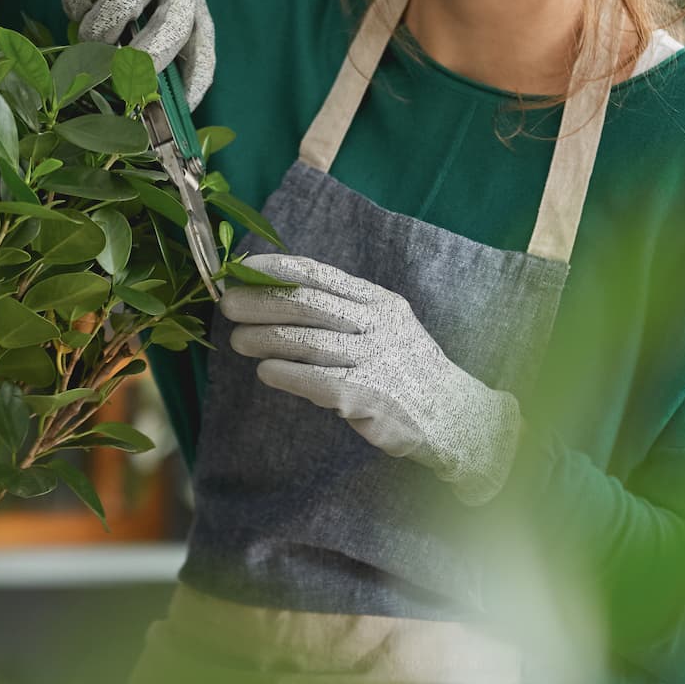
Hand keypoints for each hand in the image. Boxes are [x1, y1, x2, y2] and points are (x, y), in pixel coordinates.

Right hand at [37, 0, 215, 107]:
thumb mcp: (184, 13)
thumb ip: (189, 60)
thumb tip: (187, 111)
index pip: (176, 29)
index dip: (152, 60)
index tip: (130, 79)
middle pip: (120, 3)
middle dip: (100, 33)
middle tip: (99, 45)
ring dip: (79, 14)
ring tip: (90, 16)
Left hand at [220, 252, 523, 506]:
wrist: (456, 416)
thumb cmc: (407, 370)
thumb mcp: (386, 328)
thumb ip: (344, 314)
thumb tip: (281, 300)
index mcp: (380, 303)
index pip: (322, 276)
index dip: (279, 269)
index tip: (244, 268)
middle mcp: (379, 325)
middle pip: (309, 305)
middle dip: (263, 301)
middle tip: (228, 305)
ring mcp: (376, 361)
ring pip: (309, 342)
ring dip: (266, 339)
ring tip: (238, 341)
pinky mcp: (370, 397)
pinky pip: (319, 382)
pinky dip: (287, 374)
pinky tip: (266, 372)